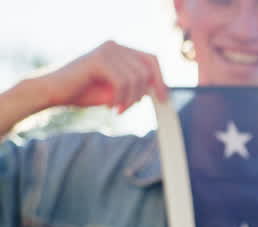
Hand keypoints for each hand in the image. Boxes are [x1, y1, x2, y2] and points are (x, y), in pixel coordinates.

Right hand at [30, 41, 166, 112]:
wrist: (53, 93)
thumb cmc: (83, 92)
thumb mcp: (117, 90)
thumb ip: (135, 86)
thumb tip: (157, 91)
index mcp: (120, 50)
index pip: (151, 60)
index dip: (160, 79)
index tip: (164, 99)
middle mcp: (114, 46)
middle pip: (147, 69)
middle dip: (144, 93)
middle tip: (131, 108)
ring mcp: (106, 50)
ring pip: (136, 79)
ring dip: (131, 100)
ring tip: (119, 109)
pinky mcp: (98, 59)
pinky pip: (123, 83)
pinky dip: (122, 99)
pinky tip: (113, 107)